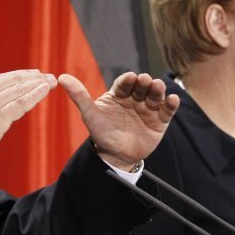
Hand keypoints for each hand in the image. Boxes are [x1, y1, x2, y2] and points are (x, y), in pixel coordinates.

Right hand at [0, 68, 56, 171]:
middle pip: (14, 80)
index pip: (2, 78)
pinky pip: (22, 103)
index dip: (19, 75)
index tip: (32, 74)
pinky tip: (45, 90)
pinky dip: (35, 95)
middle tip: (47, 76)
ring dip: (38, 84)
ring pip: (20, 89)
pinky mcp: (0, 118)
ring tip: (51, 81)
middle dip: (33, 77)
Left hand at [59, 72, 179, 170]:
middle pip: (142, 87)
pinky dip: (171, 105)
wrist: (115, 157)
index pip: (125, 83)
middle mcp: (135, 99)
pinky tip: (172, 100)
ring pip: (155, 96)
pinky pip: (167, 111)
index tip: (130, 77)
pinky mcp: (160, 121)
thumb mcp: (90, 115)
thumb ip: (79, 96)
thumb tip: (62, 77)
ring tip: (158, 87)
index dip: (128, 80)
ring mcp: (148, 109)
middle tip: (145, 80)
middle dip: (145, 83)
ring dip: (158, 90)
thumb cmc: (102, 133)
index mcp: (119, 94)